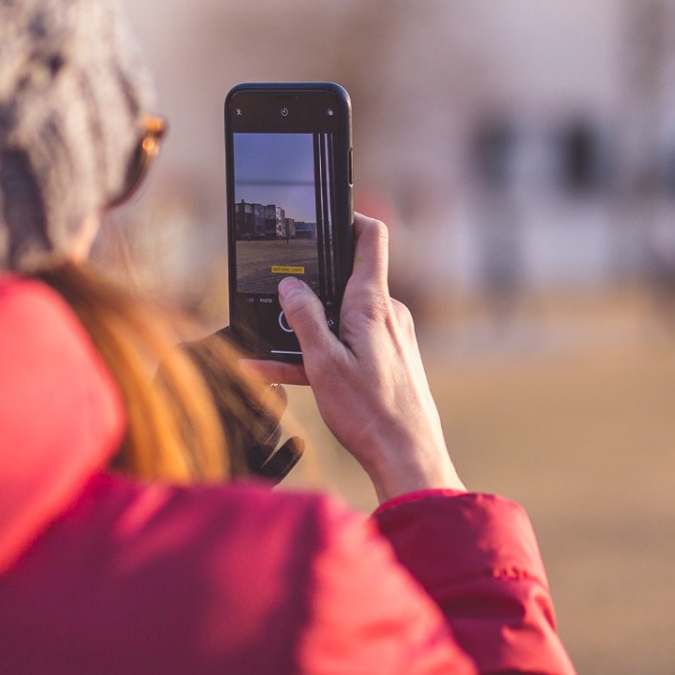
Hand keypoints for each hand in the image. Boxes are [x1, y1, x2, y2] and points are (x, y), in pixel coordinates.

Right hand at [267, 214, 463, 501]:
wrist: (408, 458)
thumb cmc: (370, 413)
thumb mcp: (323, 363)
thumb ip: (304, 318)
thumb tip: (290, 286)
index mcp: (373, 304)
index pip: (370, 239)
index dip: (348, 219)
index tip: (324, 215)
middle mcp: (388, 313)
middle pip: (346, 281)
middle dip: (309, 291)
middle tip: (272, 303)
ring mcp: (391, 336)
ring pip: (342, 319)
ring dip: (307, 332)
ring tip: (265, 353)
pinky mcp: (390, 359)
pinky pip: (349, 345)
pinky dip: (320, 355)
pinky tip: (279, 373)